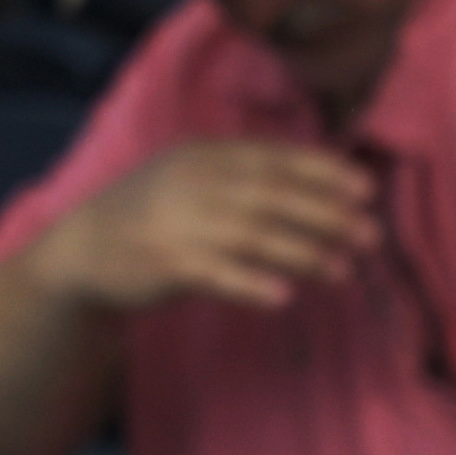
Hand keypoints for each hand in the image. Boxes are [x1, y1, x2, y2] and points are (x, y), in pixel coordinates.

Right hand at [27, 141, 378, 316]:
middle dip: (326, 213)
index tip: (366, 189)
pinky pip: (214, 273)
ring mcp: (176, 222)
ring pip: (251, 234)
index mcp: (203, 157)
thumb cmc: (157, 218)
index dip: (322, 171)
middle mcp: (192, 183)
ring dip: (303, 252)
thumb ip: (247, 181)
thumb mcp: (195, 183)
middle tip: (372, 234)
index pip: (273, 158)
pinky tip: (284, 297)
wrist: (83, 251)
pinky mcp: (163, 264)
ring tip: (345, 271)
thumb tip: (323, 194)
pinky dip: (250, 283)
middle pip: (270, 195)